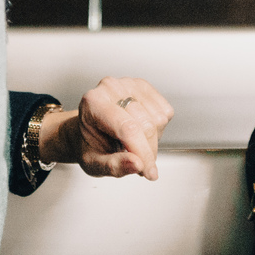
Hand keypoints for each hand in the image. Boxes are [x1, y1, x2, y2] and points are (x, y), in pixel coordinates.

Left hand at [38, 76, 173, 180]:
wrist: (90, 129)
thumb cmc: (90, 144)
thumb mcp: (93, 164)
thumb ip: (114, 166)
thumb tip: (136, 164)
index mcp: (93, 103)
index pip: (127, 128)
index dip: (142, 153)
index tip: (147, 171)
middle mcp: (111, 88)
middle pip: (145, 125)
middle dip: (148, 151)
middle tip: (140, 165)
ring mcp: (128, 84)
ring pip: (158, 120)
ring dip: (153, 141)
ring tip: (134, 144)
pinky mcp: (144, 86)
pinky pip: (165, 112)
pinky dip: (158, 129)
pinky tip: (141, 131)